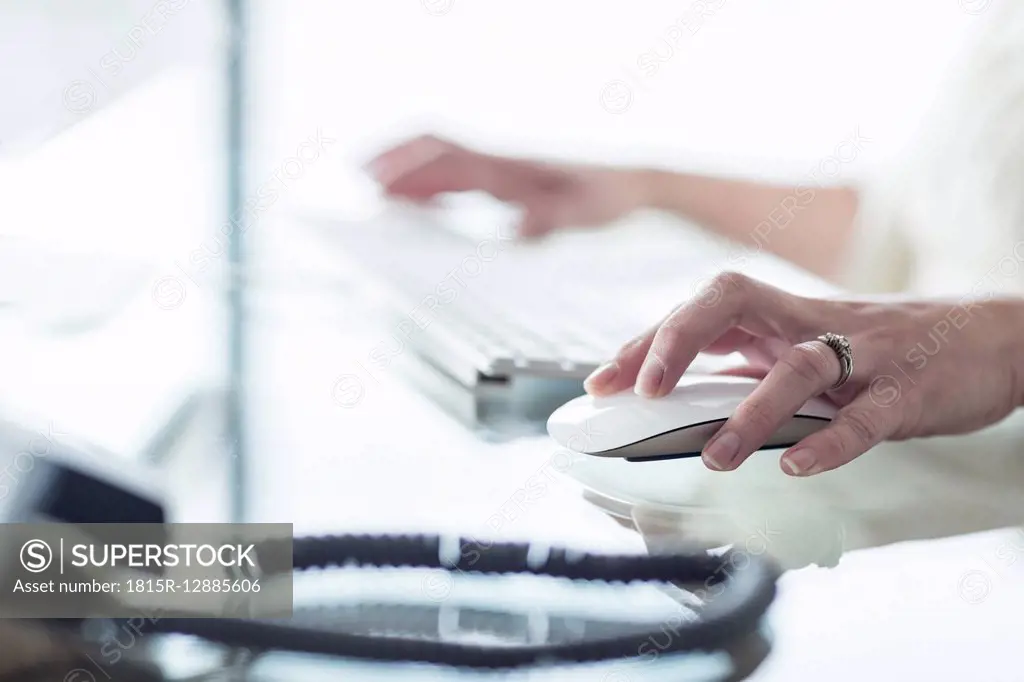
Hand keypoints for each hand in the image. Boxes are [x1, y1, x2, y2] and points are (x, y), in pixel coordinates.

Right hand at [366, 135, 647, 237]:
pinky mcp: (507, 175)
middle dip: (396, 160)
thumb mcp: (582, 214)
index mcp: (512, 167)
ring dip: (409, 169)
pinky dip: (432, 182)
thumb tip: (517, 229)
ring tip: (375, 188)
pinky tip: (422, 202)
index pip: (451, 161)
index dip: (412, 170)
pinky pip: (459, 172)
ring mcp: (502, 165)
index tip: (378, 182)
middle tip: (359, 177)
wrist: (629, 182)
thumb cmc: (606, 198)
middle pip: (437, 149)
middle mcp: (501, 161)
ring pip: (444, 157)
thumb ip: (549, 219)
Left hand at [584, 272, 1023, 475]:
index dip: (648, 340)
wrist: (991, 335)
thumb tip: (680, 401)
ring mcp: (863, 353)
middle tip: (643, 393)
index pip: (701, 309)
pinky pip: (868, 414)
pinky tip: (798, 465)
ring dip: (750, 411)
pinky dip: (831, 440)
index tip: (603, 381)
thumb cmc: (883, 347)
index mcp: (782, 314)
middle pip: (732, 303)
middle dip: (677, 341)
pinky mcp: (910, 389)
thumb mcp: (807, 348)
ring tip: (715, 457)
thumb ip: (749, 367)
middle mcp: (813, 323)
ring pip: (798, 366)